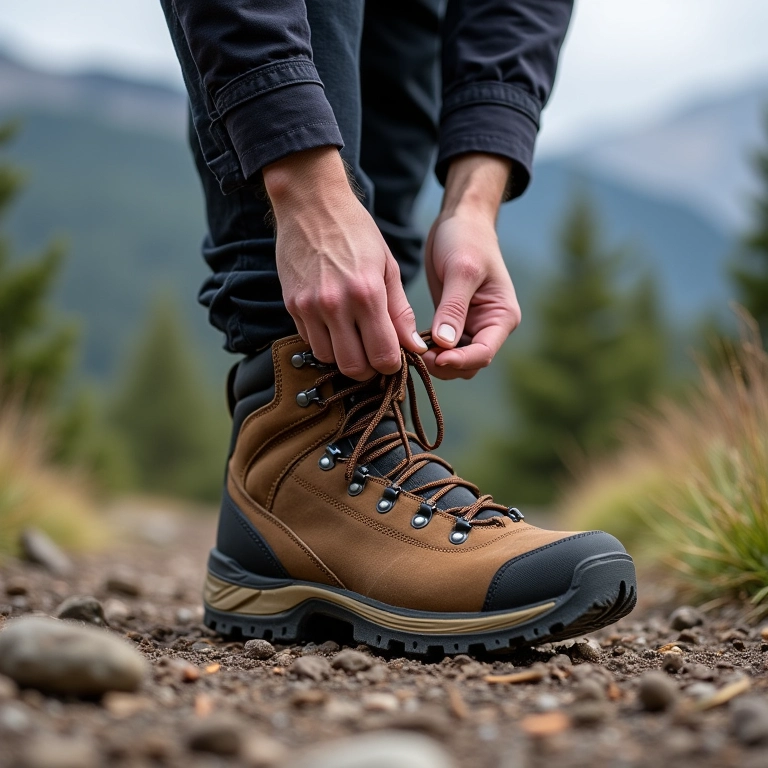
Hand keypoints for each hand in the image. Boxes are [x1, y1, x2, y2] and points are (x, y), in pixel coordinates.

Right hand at [263, 147, 425, 379]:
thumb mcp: (387, 268)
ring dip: (344, 356)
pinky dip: (325, 341)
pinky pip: (310, 341)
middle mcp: (335, 305)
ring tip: (354, 337)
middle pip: (353, 367)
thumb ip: (400, 312)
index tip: (394, 357)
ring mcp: (309, 307)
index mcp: (366, 294)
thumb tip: (414, 347)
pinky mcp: (291, 305)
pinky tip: (335, 324)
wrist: (311, 204)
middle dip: (369, 368)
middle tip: (375, 354)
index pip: (382, 355)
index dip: (392, 364)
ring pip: (328, 359)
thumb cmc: (356, 232)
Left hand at [424, 154, 520, 379]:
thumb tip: (445, 344)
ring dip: (435, 360)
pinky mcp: (453, 323)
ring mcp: (471, 327)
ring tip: (411, 350)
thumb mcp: (461, 271)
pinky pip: (442, 348)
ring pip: (454, 360)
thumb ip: (453, 308)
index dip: (460, 361)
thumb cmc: (467, 240)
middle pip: (469, 364)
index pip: (484, 353)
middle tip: (417, 355)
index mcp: (502, 317)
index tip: (434, 358)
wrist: (460, 221)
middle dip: (445, 364)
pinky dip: (429, 349)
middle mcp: (489, 327)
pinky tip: (410, 343)